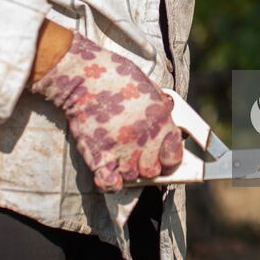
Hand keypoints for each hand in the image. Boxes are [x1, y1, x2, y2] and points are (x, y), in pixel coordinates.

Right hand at [30, 30, 183, 190]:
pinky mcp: (99, 157)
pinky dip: (110, 182)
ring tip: (120, 154)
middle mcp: (145, 139)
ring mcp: (122, 151)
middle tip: (137, 152)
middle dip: (147, 164)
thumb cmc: (116, 76)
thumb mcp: (150, 87)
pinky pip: (110, 184)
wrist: (84, 76)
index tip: (162, 154)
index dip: (169, 157)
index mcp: (161, 120)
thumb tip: (167, 123)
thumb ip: (160, 110)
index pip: (175, 157)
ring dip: (128, 170)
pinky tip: (109, 171)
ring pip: (133, 178)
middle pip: (153, 171)